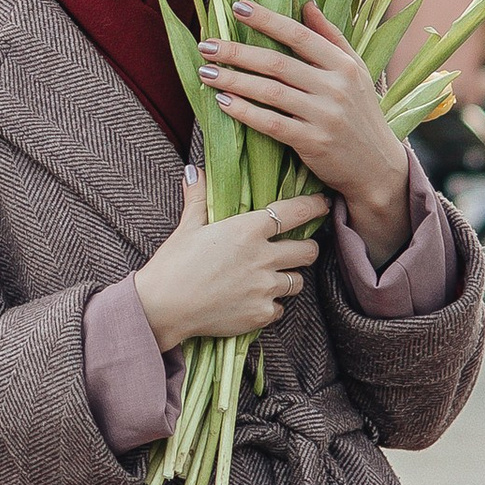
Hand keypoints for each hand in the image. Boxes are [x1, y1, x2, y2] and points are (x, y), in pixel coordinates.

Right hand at [132, 173, 329, 353]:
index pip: (296, 212)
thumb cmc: (173, 264)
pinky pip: (280, 308)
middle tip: (296, 249)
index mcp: (247, 230)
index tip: (322, 204)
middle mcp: (263, 257)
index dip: (314, 207)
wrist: (163, 307)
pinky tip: (252, 301)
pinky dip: (270, 305)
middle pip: (308, 251)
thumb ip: (198, 197)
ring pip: (298, 281)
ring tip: (270, 278)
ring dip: (288, 278)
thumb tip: (194, 170)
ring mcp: (265, 288)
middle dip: (306, 248)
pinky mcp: (261, 313)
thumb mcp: (187, 227)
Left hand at [199, 2, 413, 270]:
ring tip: (206, 72)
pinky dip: (245, 112)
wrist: (377, 166)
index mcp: (344, 65)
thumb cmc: (361, 114)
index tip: (238, 7)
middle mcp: (335, 87)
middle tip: (207, 45)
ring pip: (270, 92)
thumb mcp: (356, 72)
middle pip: (278, 63)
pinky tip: (223, 102)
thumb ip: (331, 38)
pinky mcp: (313, 142)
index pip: (299, 35)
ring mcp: (324, 115)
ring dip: (235, 80)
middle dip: (238, 52)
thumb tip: (307, 4)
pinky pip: (271, 123)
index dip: (267, 20)